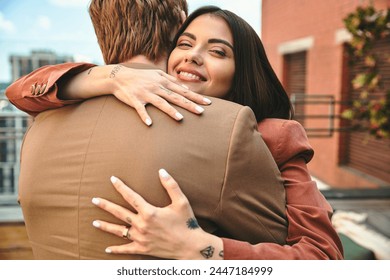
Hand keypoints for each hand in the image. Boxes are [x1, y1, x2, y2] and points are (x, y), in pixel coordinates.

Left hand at [92, 169, 222, 259]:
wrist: (190, 246)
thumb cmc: (187, 223)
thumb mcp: (181, 202)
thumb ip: (171, 185)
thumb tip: (161, 171)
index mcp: (149, 212)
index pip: (131, 196)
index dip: (121, 187)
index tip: (112, 179)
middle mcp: (142, 225)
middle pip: (119, 213)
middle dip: (105, 205)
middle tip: (94, 200)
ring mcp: (141, 238)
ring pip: (119, 231)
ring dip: (106, 226)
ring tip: (94, 222)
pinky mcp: (143, 249)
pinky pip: (126, 249)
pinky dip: (116, 249)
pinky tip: (107, 249)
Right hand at [110, 65, 211, 125]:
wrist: (119, 76)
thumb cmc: (141, 76)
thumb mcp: (157, 74)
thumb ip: (171, 81)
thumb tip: (186, 89)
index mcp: (163, 82)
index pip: (183, 91)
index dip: (195, 97)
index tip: (207, 103)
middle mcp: (156, 87)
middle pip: (176, 97)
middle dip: (189, 104)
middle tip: (201, 111)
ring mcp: (145, 93)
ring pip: (161, 103)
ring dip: (170, 111)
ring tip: (180, 118)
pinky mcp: (135, 100)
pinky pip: (140, 109)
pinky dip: (144, 116)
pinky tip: (149, 124)